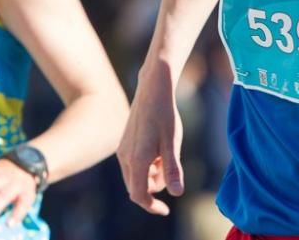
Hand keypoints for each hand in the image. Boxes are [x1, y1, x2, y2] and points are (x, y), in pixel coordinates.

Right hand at [117, 65, 183, 214]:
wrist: (153, 89)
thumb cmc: (165, 115)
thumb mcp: (173, 143)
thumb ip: (172, 169)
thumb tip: (176, 193)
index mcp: (136, 160)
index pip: (139, 195)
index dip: (151, 206)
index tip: (165, 210)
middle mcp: (125, 157)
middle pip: (137, 187)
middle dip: (154, 186)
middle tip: (170, 166)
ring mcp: (122, 150)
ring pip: (136, 175)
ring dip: (151, 174)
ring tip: (166, 152)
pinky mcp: (124, 143)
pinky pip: (134, 163)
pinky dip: (147, 163)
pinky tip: (158, 147)